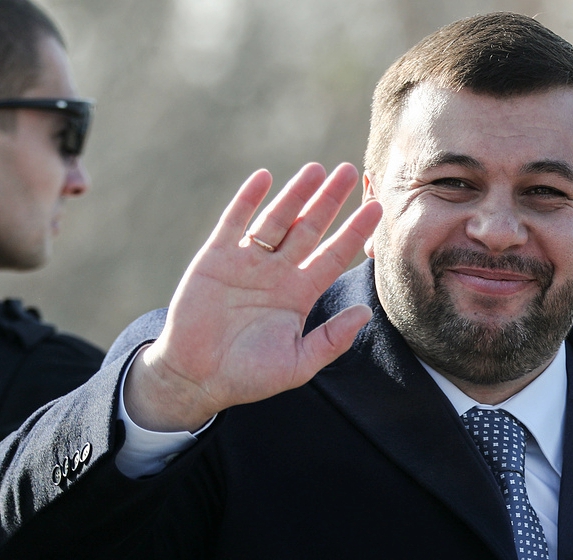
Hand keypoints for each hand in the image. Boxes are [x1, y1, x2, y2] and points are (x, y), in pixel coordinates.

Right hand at [124, 163, 381, 430]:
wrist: (195, 378)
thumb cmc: (248, 376)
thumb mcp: (298, 364)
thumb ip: (332, 339)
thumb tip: (365, 314)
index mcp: (299, 294)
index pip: (334, 256)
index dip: (355, 232)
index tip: (376, 209)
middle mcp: (277, 272)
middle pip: (310, 228)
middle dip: (330, 201)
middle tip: (350, 171)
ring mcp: (247, 262)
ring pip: (277, 220)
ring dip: (296, 194)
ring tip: (316, 169)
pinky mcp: (215, 258)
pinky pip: (234, 222)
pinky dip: (247, 200)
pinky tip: (264, 178)